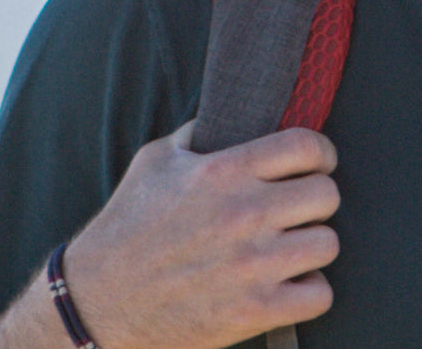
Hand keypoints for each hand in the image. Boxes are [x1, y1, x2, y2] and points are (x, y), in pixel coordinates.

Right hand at [61, 122, 339, 348]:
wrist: (93, 305)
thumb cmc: (126, 226)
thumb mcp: (157, 160)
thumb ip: (203, 132)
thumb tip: (238, 109)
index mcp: (224, 172)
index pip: (305, 145)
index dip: (321, 152)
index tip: (317, 162)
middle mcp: (244, 214)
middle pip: (327, 194)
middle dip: (317, 199)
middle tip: (300, 208)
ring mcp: (251, 266)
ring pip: (328, 243)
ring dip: (314, 245)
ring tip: (293, 245)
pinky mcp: (251, 312)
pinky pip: (319, 295)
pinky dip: (310, 291)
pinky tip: (289, 283)